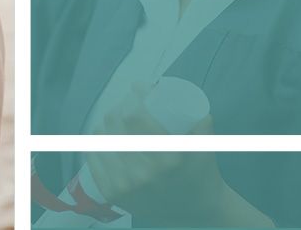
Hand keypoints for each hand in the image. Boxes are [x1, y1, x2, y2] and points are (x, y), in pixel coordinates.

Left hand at [86, 84, 229, 224]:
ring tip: (112, 119)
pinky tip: (99, 135)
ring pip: (102, 139)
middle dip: (119, 108)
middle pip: (116, 125)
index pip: (136, 117)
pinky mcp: (112, 194)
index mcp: (167, 159)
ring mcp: (125, 185)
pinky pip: (94, 160)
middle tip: (125, 104)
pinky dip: (96, 143)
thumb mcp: (205, 149)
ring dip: (106, 124)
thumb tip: (193, 99)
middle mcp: (144, 173)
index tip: (137, 87)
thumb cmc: (201, 175)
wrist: (195, 213)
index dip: (134, 96)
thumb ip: (202, 124)